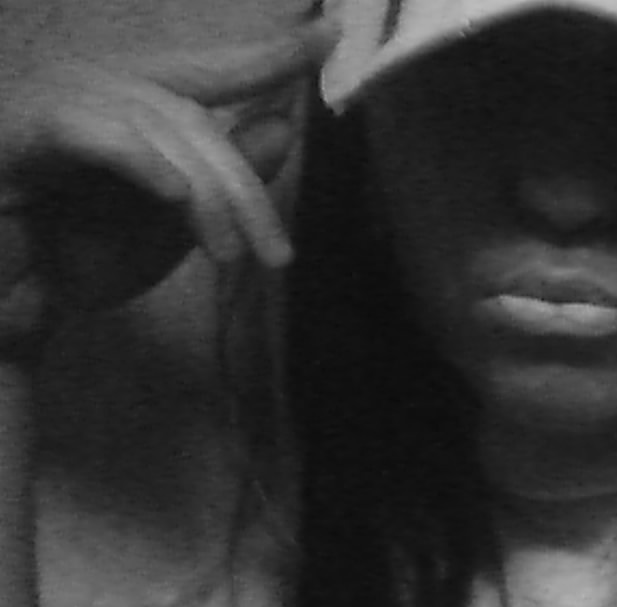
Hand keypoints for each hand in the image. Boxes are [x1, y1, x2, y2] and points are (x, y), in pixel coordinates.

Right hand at [0, 18, 335, 312]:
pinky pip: (92, 135)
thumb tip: (284, 126)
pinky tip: (174, 196)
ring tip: (228, 255)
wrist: (6, 308)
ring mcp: (50, 99)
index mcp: (128, 99)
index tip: (330, 33)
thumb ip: (223, 177)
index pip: (209, 70)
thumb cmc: (79, 260)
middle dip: (241, 188)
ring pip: (156, 129)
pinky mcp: (17, 130)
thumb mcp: (174, 224)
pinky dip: (140, 164)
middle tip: (276, 254)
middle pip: (192, 117)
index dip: (268, 54)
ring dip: (203, 198)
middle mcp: (90, 84)